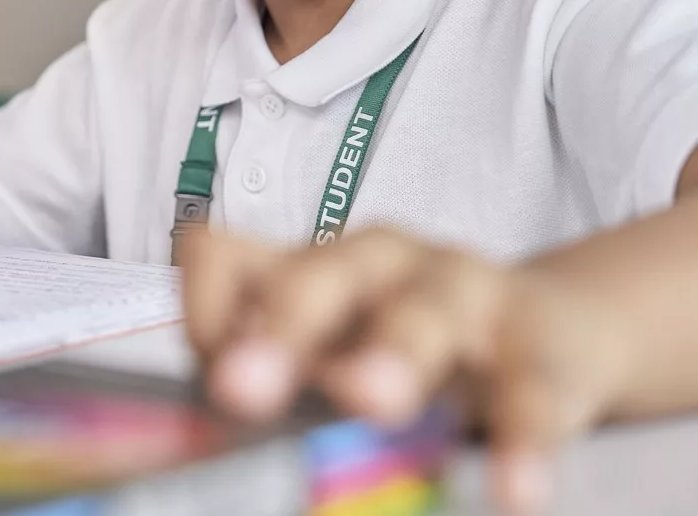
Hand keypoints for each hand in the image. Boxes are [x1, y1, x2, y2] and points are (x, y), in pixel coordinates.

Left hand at [181, 227, 630, 514]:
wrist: (560, 332)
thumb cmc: (408, 347)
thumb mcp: (333, 349)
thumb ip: (271, 376)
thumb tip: (185, 448)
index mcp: (309, 265)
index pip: (226, 257)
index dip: (202, 310)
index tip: (196, 378)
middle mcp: (377, 261)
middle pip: (319, 278)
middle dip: (280, 329)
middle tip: (242, 387)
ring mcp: (462, 291)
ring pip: (424, 313)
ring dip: (394, 353)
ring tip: (370, 400)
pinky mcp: (540, 344)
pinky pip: (528, 391)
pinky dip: (520, 440)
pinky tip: (512, 489)